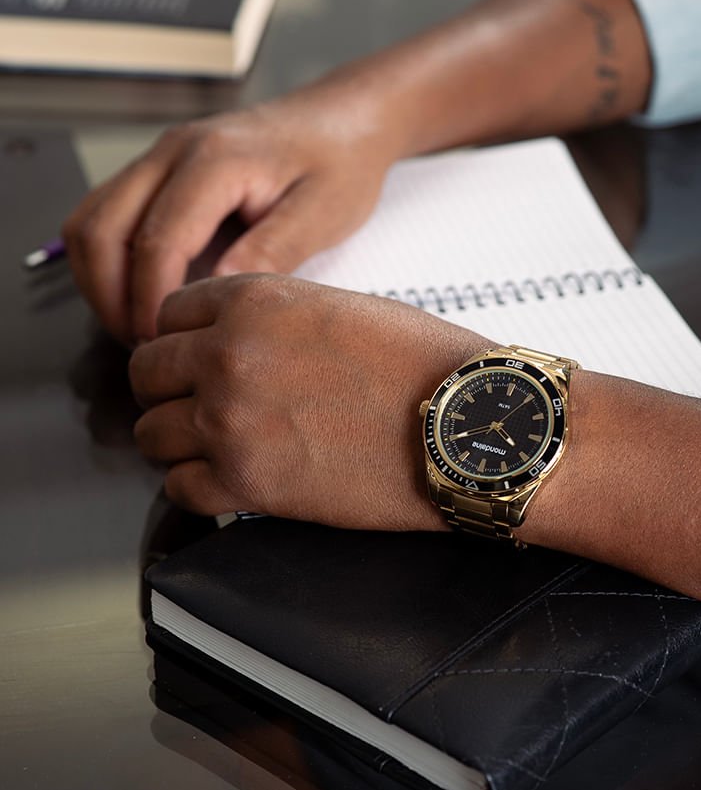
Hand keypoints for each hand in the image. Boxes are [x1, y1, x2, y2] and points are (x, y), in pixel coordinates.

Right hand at [62, 75, 405, 345]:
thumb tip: (216, 295)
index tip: (166, 343)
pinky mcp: (158, 170)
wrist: (343, 121)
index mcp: (216, 159)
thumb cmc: (341, 164)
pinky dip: (108, 260)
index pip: (157, 240)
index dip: (151, 300)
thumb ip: (271, 251)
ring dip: (100, 281)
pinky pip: (106, 215)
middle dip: (111, 298)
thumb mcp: (322, 214)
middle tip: (147, 346)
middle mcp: (173, 151)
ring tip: (140, 328)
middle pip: (99, 230)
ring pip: (89, 222)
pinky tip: (141, 295)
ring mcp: (159, 157)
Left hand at [128, 274, 487, 527]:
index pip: (169, 313)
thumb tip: (242, 340)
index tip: (199, 356)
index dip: (185, 337)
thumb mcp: (342, 307)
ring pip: (151, 434)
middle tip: (201, 402)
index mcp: (254, 301)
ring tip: (218, 445)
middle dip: (170, 388)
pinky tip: (233, 478)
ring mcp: (231, 422)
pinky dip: (200, 486)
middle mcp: (229, 356)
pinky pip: (180, 488)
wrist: (466, 423)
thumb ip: (275, 317)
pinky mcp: (248, 483)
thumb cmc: (423, 364)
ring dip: (179, 439)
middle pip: (146, 373)